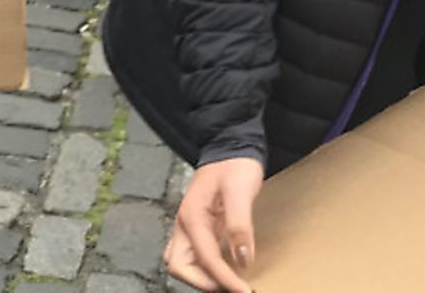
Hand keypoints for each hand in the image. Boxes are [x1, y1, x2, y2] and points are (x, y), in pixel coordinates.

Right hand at [165, 156, 264, 290]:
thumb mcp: (240, 192)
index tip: (245, 292)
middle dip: (203, 282)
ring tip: (230, 283)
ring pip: (182, 263)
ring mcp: (188, 226)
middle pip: (179, 266)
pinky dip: (206, 269)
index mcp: (191, 217)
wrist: (229, 146)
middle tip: (234, 288)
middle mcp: (184, 224)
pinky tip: (227, 270)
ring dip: (203, 278)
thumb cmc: (234, 165)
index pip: (205, 259)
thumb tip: (242, 260)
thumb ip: (239, 225)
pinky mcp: (197, 227)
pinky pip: (193, 256)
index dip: (225, 280)